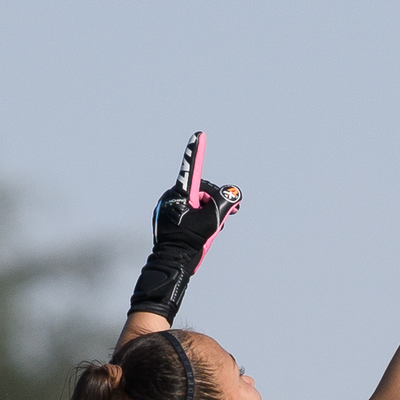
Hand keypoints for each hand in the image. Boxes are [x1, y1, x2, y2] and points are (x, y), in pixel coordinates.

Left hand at [128, 131, 241, 322]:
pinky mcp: (166, 217)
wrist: (171, 264)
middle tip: (219, 220)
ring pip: (195, 203)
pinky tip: (196, 234)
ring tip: (206, 232)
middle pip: (200, 191)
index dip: (197, 151)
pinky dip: (196, 219)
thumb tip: (233, 194)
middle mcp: (170, 197)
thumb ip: (226, 202)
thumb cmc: (190, 242)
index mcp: (180, 194)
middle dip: (212, 203)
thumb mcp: (213, 221)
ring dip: (206, 214)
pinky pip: (187, 212)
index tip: (199, 135)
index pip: (192, 169)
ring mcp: (167, 207)